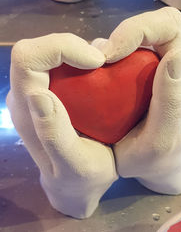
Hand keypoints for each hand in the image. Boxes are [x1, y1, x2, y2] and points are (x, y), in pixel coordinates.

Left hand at [7, 33, 117, 218]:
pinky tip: (98, 74)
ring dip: (77, 51)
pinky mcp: (50, 90)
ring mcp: (36, 91)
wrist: (76, 185)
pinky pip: (60, 61)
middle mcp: (25, 95)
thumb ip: (54, 136)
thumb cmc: (80, 180)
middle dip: (71, 46)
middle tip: (102, 63)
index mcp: (27, 110)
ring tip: (103, 70)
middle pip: (36, 48)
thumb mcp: (76, 167)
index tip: (96, 62)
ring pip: (49, 51)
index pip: (27, 58)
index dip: (61, 47)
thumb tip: (39, 95)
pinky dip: (80, 58)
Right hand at [95, 7, 180, 194]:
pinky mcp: (143, 72)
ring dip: (115, 44)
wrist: (153, 164)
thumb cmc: (154, 157)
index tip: (109, 55)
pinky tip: (99, 74)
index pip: (169, 27)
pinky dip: (111, 54)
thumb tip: (172, 57)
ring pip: (140, 33)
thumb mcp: (161, 139)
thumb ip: (170, 102)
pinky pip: (128, 50)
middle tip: (100, 59)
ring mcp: (158, 67)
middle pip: (156, 22)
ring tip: (96, 69)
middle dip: (125, 33)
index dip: (138, 30)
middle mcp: (175, 64)